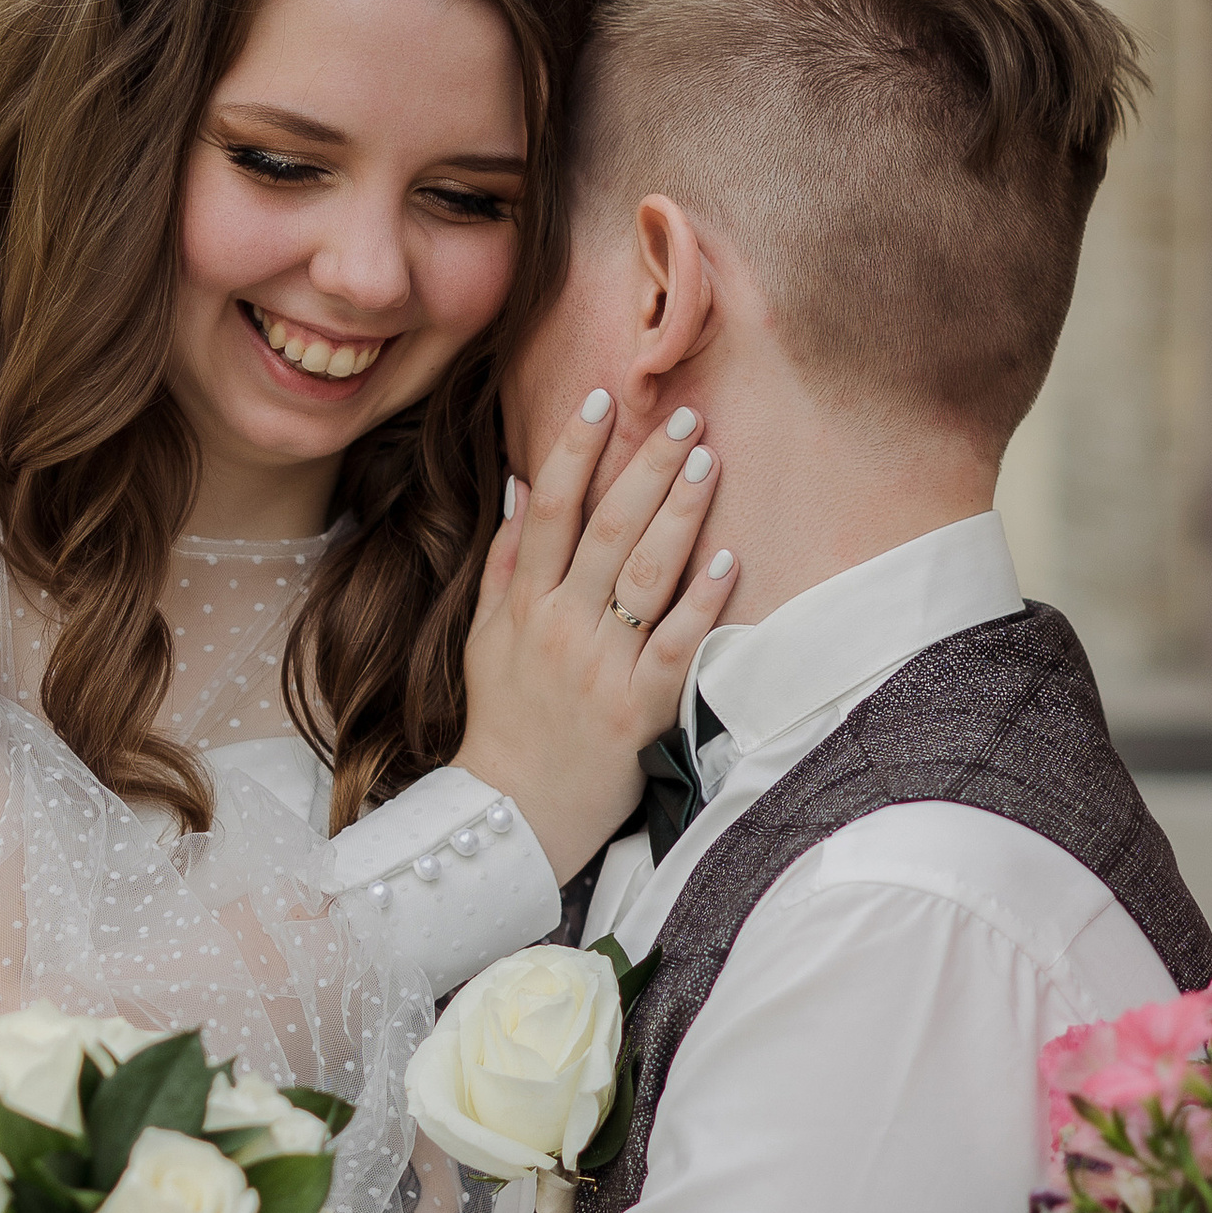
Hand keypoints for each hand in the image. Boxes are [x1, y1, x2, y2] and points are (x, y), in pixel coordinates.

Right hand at [456, 396, 734, 880]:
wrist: (511, 813)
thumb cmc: (503, 718)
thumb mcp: (484, 636)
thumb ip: (503, 561)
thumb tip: (520, 485)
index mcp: (521, 604)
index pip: (548, 509)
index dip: (574, 450)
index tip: (603, 399)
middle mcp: (558, 627)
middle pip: (606, 529)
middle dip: (647, 468)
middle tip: (687, 418)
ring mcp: (599, 667)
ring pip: (643, 577)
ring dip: (678, 515)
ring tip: (708, 463)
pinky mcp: (637, 709)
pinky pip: (675, 645)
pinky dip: (701, 602)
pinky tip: (727, 559)